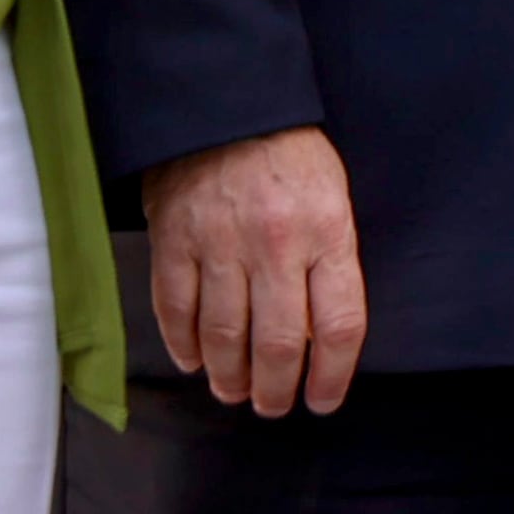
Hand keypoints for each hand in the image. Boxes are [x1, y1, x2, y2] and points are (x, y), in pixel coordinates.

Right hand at [145, 125, 369, 416]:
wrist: (229, 107)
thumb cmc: (292, 157)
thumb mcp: (334, 200)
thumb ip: (328, 262)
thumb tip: (317, 334)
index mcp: (327, 232)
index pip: (339, 324)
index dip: (333, 374)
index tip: (324, 399)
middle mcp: (276, 244)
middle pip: (278, 343)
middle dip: (275, 389)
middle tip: (272, 406)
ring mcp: (220, 244)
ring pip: (223, 336)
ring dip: (228, 376)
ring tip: (234, 391)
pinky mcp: (175, 241)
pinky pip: (175, 310)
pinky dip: (184, 345)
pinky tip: (193, 361)